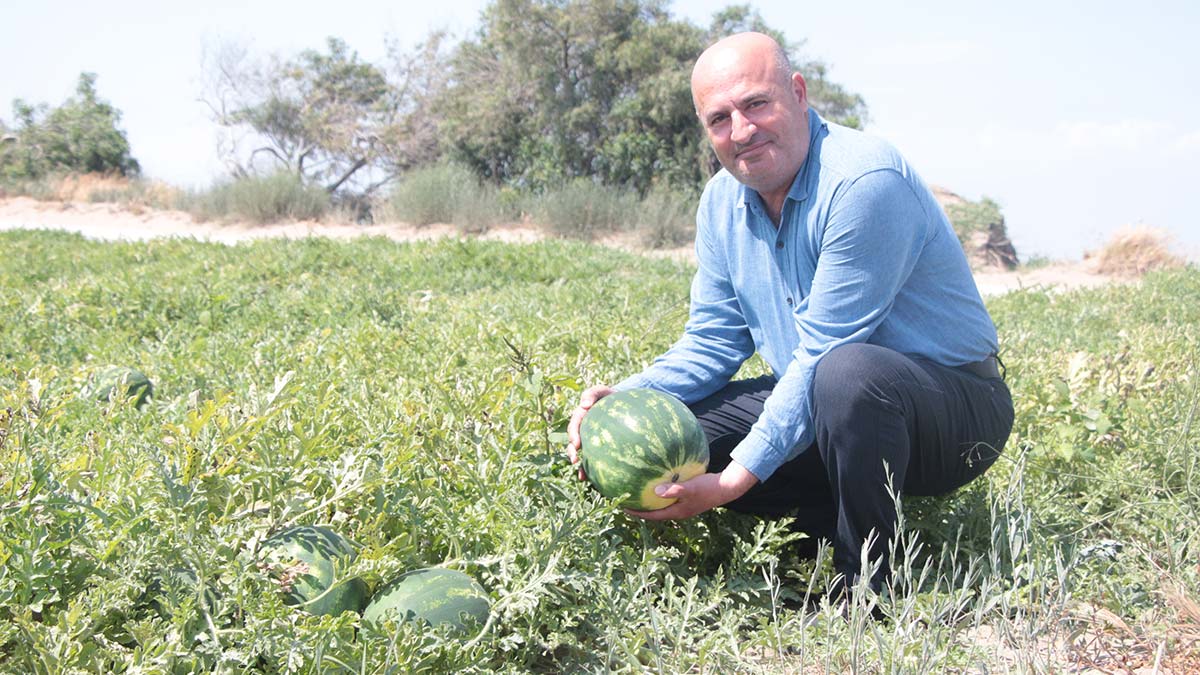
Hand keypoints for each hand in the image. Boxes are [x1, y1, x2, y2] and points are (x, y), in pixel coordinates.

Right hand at [565, 384, 614, 479]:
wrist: (625, 404)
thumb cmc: (612, 396)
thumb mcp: (603, 391)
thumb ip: (593, 393)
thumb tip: (584, 404)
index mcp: (582, 417)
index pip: (574, 426)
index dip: (573, 435)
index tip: (576, 443)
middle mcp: (584, 430)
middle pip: (574, 443)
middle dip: (572, 452)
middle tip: (575, 460)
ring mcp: (591, 440)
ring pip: (582, 454)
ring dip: (580, 465)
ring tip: (581, 475)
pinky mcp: (600, 448)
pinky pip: (595, 460)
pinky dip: (593, 470)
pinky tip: (597, 480)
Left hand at [627, 461, 758, 520]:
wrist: (728, 486)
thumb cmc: (709, 488)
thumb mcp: (690, 488)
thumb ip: (674, 490)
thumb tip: (655, 491)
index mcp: (677, 512)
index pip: (653, 515)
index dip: (638, 512)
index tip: (624, 507)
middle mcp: (679, 510)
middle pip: (656, 511)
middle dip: (642, 507)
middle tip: (627, 499)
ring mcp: (684, 504)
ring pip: (662, 504)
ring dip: (651, 499)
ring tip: (638, 491)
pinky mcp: (688, 496)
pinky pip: (670, 495)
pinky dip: (662, 491)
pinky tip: (658, 480)